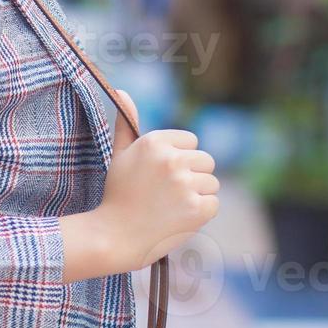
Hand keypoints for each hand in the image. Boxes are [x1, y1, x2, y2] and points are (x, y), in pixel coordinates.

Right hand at [98, 89, 219, 269]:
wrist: (114, 236)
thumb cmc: (117, 194)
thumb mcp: (119, 154)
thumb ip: (127, 123)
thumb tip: (123, 91)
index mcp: (155, 141)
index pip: (192, 142)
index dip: (180, 160)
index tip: (162, 176)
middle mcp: (172, 159)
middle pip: (206, 161)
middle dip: (193, 176)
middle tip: (169, 194)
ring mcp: (185, 184)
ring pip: (212, 183)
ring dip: (198, 196)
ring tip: (172, 206)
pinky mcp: (196, 209)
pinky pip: (213, 204)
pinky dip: (201, 214)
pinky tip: (179, 218)